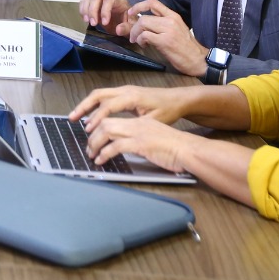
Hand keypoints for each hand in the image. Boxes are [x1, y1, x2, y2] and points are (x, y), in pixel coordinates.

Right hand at [69, 85, 193, 127]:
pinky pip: (105, 97)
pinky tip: (90, 115)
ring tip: (76, 117)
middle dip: (83, 106)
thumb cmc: (168, 110)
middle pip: (98, 95)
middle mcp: (125, 90)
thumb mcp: (154, 121)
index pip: (108, 106)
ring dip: (86, 105)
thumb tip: (119, 134)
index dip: (97, 118)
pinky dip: (95, 105)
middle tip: (72, 118)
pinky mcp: (125, 93)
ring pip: (99, 95)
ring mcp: (124, 90)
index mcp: (132, 97)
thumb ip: (135, 126)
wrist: (178, 99)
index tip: (89, 128)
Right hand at [79, 0, 129, 31]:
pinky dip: (82, 9)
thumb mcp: (131, 28)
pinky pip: (84, 1)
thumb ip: (126, 28)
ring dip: (85, 9)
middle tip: (93, 24)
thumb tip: (118, 29)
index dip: (105, 10)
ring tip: (87, 21)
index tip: (104, 23)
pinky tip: (85, 19)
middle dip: (92, 10)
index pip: (110, 0)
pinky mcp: (93, 5)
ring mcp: (100, 0)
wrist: (125, 25)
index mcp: (119, 2)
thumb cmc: (128, 24)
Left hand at [82, 114, 200, 170]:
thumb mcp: (154, 139)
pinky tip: (101, 160)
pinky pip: (115, 147)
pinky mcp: (140, 144)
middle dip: (92, 136)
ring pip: (107, 132)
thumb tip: (124, 147)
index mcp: (140, 121)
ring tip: (92, 155)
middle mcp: (137, 124)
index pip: (113, 119)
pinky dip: (105, 154)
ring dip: (95, 144)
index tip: (91, 137)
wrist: (190, 150)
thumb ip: (140, 139)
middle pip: (106, 123)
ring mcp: (138, 133)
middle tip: (88, 148)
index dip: (98, 127)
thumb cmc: (176, 148)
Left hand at [120, 0, 209, 76]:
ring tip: (138, 41)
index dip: (139, 5)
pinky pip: (145, 35)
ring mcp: (168, 30)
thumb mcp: (176, 29)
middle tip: (133, 36)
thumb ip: (162, 24)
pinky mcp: (165, 41)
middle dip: (134, 27)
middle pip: (144, 17)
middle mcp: (171, 20)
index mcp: (173, 16)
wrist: (198, 59)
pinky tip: (144, 45)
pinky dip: (140, 40)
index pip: (153, 3)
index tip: (131, 12)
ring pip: (143, 24)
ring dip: (135, 34)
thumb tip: (144, 23)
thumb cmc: (186, 47)